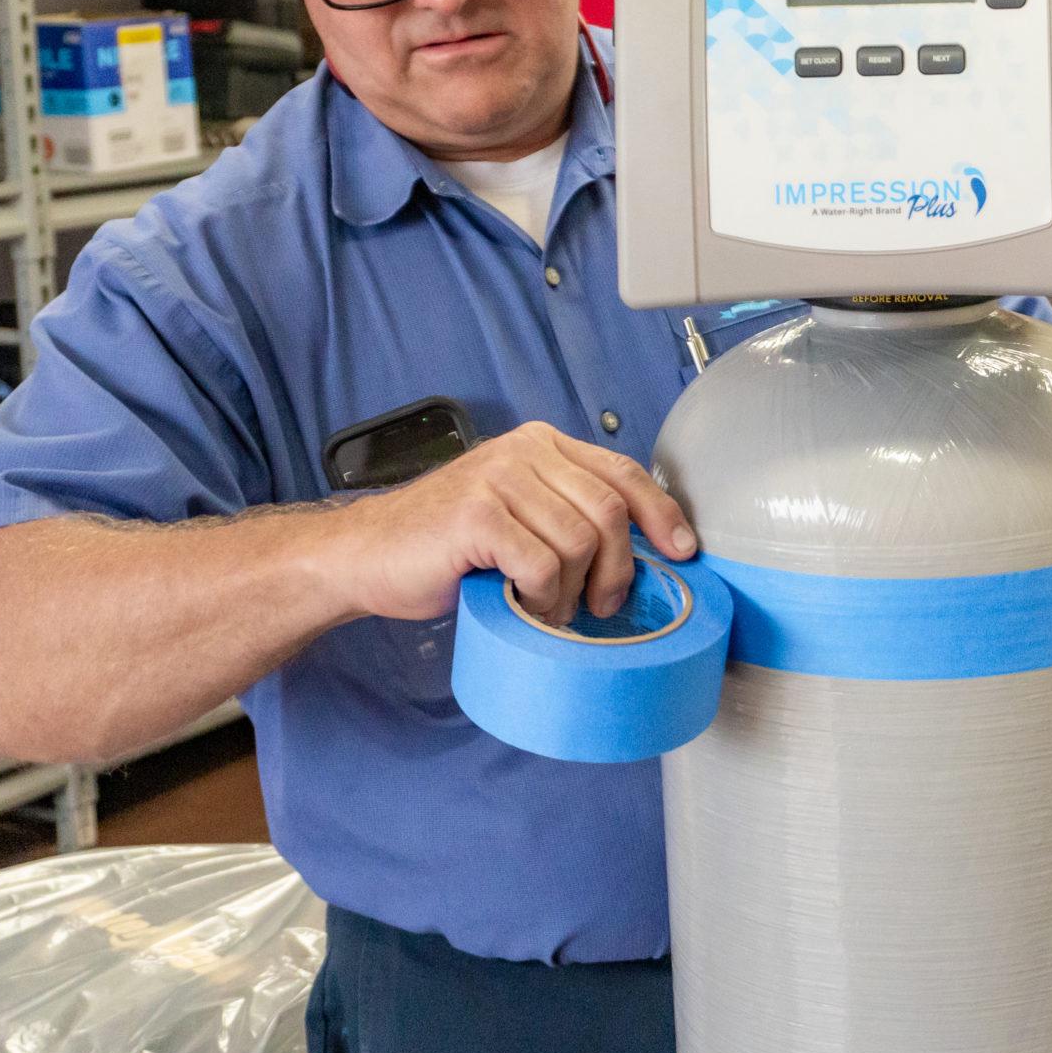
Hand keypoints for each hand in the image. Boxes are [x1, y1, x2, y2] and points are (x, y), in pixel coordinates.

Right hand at [326, 422, 694, 627]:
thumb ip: (568, 514)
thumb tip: (641, 550)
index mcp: (542, 445)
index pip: (622, 472)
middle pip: (608, 513)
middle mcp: (524, 451)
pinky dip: (542, 597)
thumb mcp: (520, 514)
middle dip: (617, 570)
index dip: (661, 513)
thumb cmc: (447, 544)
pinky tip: (526, 607)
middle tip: (601, 604)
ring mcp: (498, 479)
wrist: (368, 555)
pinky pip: (541, 565)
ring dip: (572, 591)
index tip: (683, 550)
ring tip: (549, 607)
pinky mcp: (476, 516)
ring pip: (579, 543)